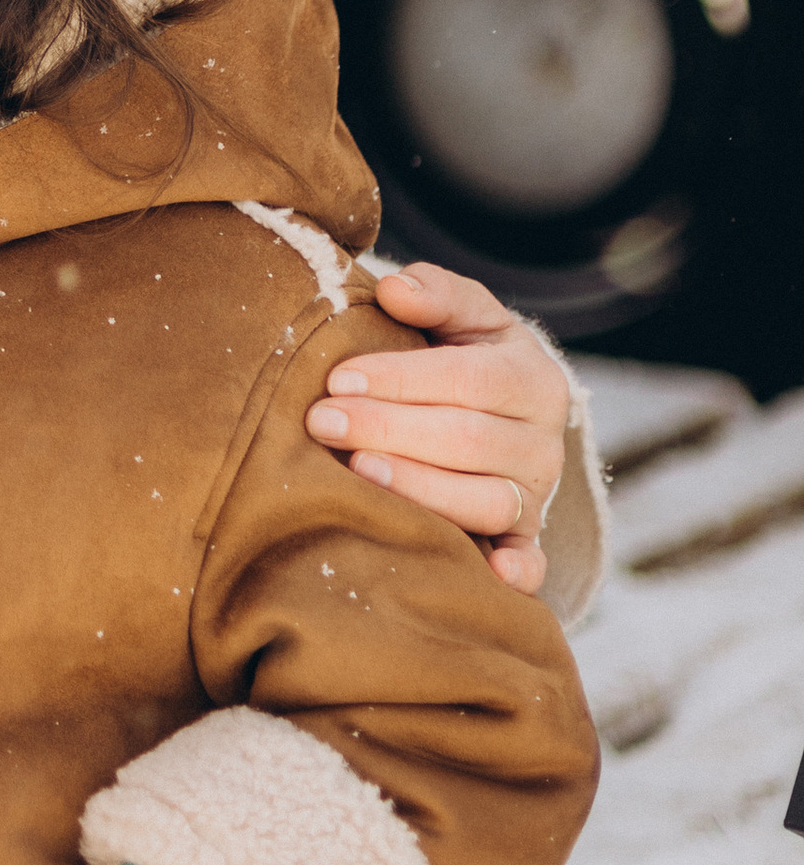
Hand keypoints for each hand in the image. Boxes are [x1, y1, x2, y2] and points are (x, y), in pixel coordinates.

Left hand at [305, 263, 568, 594]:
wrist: (507, 415)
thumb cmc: (467, 356)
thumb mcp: (463, 315)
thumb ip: (436, 294)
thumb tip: (395, 289)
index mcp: (532, 379)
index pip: (466, 379)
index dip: (400, 380)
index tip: (337, 379)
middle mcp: (543, 442)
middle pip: (468, 441)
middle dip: (389, 430)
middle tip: (323, 422)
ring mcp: (537, 495)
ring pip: (487, 501)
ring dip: (420, 489)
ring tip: (357, 472)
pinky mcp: (526, 538)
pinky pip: (529, 560)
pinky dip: (517, 571)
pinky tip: (489, 575)